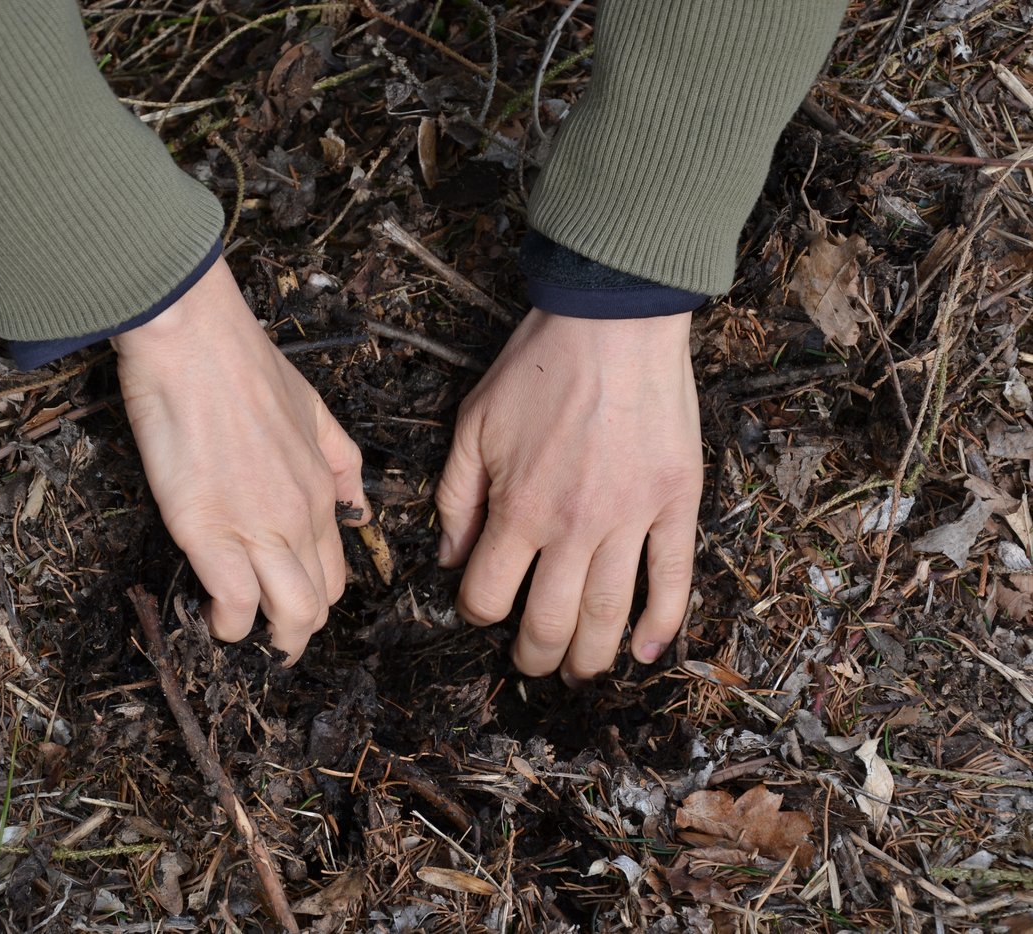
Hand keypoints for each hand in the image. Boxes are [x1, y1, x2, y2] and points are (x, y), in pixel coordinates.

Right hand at [112, 258, 367, 663]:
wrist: (194, 340)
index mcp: (323, 488)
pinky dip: (227, 624)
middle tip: (263, 632)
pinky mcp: (209, 531)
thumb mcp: (314, 408)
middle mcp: (300, 515)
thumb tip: (360, 510)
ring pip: (289, 615)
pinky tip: (212, 618)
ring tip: (241, 635)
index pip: (334, 571)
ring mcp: (257, 526)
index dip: (311, 597)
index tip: (282, 599)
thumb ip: (341, 461)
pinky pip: (234, 603)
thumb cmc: (242, 365)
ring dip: (268, 639)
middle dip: (294, 630)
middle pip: (317, 603)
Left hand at [435, 309, 702, 682]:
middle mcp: (573, 527)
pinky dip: (664, 622)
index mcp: (518, 509)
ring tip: (580, 672)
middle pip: (549, 623)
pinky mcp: (677, 503)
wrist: (613, 320)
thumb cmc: (537, 367)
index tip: (480, 608)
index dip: (476, 611)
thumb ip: (455, 497)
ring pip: (610, 616)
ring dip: (592, 658)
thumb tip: (449, 558)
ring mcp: (631, 519)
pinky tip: (649, 651)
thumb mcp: (472, 425)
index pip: (488, 594)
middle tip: (530, 664)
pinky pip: (674, 577)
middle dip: (533, 656)